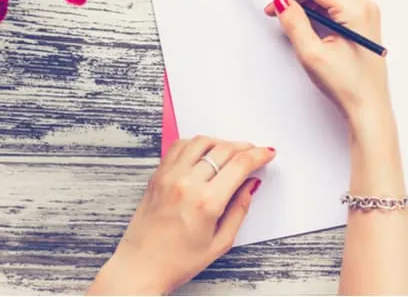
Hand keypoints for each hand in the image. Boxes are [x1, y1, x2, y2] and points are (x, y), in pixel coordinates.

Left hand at [87, 137, 274, 294]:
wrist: (141, 266)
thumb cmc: (178, 261)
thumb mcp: (220, 242)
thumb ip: (239, 210)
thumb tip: (251, 185)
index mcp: (206, 202)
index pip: (239, 165)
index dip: (258, 155)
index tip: (267, 153)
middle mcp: (187, 183)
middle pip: (223, 150)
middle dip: (244, 147)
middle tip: (253, 151)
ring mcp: (169, 176)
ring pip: (200, 142)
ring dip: (220, 142)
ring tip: (230, 150)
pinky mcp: (157, 175)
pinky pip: (179, 147)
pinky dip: (196, 144)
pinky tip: (204, 152)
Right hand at [262, 0, 391, 135]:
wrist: (368, 108)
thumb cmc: (347, 85)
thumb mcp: (313, 54)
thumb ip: (295, 23)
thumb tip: (281, 1)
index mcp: (357, 10)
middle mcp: (363, 7)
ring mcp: (363, 15)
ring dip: (300, 0)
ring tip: (277, 10)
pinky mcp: (359, 24)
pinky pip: (331, 7)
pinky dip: (311, 9)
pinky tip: (296, 16)